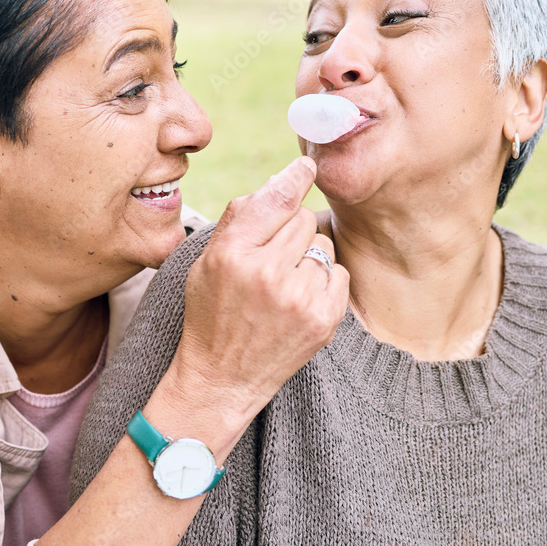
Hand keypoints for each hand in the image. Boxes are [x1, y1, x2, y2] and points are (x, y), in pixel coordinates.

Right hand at [170, 156, 349, 423]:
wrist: (222, 379)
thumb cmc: (211, 313)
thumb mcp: (207, 262)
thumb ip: (241, 218)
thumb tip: (284, 180)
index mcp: (233, 254)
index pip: (277, 199)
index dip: (295, 178)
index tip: (307, 167)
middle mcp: (267, 273)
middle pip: (303, 218)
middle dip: (291, 230)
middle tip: (272, 258)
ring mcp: (298, 298)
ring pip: (323, 244)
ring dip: (308, 256)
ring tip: (283, 283)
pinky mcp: (323, 319)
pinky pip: (340, 272)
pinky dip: (324, 280)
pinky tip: (299, 298)